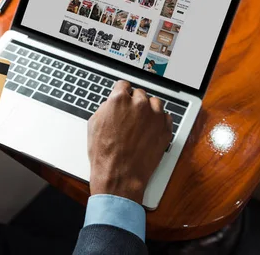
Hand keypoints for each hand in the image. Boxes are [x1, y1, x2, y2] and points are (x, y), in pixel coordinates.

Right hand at [88, 80, 171, 202]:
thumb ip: (105, 108)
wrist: (119, 175)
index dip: (121, 92)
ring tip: (141, 121)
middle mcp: (139, 104)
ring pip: (155, 103)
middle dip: (134, 102)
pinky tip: (150, 129)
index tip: (122, 95)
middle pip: (140, 93)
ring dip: (148, 109)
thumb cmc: (105, 153)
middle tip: (129, 114)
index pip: (123, 85)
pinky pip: (166, 117)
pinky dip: (159, 121)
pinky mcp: (165, 130)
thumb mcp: (94, 124)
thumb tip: (111, 105)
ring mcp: (155, 117)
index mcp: (119, 100)